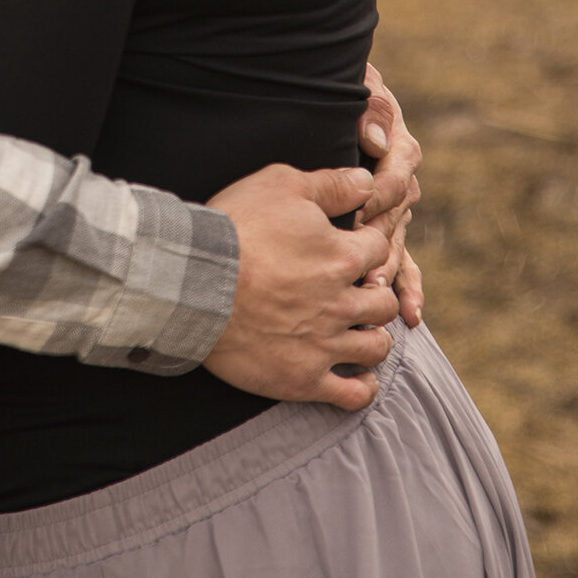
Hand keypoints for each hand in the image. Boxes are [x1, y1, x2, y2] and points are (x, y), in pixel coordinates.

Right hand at [202, 162, 398, 409]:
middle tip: (356, 293)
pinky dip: (361, 388)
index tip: (352, 246)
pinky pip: (351, 395)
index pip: (377, 248)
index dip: (366, 243)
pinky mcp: (303, 378)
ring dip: (372, 338)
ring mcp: (325, 344)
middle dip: (374, 294)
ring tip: (358, 333)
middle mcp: (342, 302)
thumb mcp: (281, 185)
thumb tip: (366, 182)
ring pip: (376, 348)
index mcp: (342, 255)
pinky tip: (356, 377)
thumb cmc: (234, 227)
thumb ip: (331, 184)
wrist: (192, 282)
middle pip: (384, 303)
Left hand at [355, 65, 423, 327]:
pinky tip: (411, 313)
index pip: (393, 177)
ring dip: (390, 271)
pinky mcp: (387, 229)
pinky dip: (408, 286)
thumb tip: (373, 138)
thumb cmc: (345, 95)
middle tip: (362, 272)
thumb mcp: (358, 93)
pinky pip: (404, 260)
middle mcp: (403, 182)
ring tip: (379, 296)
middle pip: (395, 217)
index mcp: (399, 149)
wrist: (341, 101)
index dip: (377, 196)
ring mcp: (396, 209)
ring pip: (396, 243)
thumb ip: (369, 110)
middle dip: (378, 245)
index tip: (356, 213)